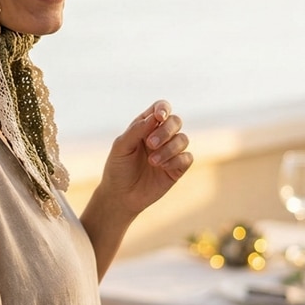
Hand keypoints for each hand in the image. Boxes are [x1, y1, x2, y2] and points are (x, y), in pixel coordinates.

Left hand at [95, 100, 192, 220]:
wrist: (121, 196)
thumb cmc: (118, 169)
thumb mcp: (121, 147)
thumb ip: (136, 130)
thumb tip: (155, 117)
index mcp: (145, 126)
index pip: (160, 108)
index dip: (163, 108)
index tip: (159, 117)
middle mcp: (160, 136)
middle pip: (175, 121)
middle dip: (166, 131)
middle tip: (150, 144)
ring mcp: (170, 152)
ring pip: (183, 139)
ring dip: (169, 149)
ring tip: (152, 162)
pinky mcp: (177, 168)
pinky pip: (187, 157)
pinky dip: (176, 160)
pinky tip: (162, 167)